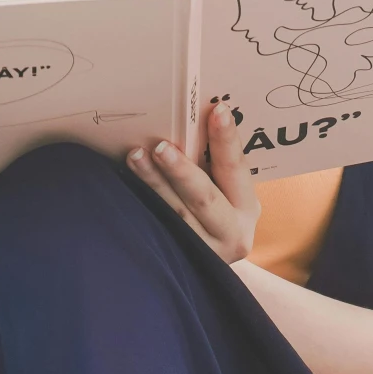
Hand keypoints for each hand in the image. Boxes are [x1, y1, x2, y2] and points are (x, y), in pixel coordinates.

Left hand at [127, 100, 258, 263]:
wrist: (206, 264)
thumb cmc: (216, 212)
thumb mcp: (227, 192)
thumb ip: (214, 163)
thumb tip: (191, 114)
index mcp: (247, 207)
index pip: (236, 168)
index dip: (227, 139)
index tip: (216, 110)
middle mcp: (233, 233)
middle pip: (205, 198)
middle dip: (182, 171)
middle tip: (161, 147)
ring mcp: (205, 251)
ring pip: (176, 214)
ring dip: (154, 183)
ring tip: (135, 157)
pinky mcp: (179, 258)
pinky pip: (159, 227)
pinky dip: (142, 203)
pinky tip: (125, 183)